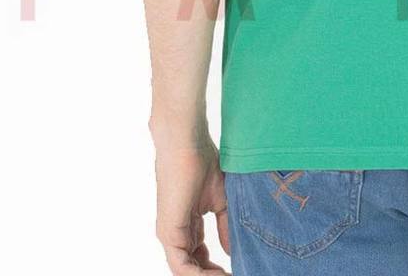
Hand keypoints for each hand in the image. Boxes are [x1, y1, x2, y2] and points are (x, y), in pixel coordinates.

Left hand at [154, 136, 230, 273]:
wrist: (187, 144)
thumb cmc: (203, 162)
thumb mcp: (222, 201)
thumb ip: (225, 226)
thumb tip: (231, 252)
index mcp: (188, 227)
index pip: (199, 258)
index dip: (216, 270)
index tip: (238, 270)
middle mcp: (176, 235)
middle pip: (193, 268)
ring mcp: (171, 236)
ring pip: (186, 271)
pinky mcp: (169, 234)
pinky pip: (182, 267)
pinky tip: (220, 275)